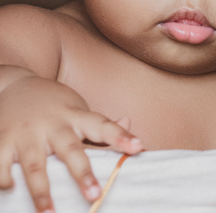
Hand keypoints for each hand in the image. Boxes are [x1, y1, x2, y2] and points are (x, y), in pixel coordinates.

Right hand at [0, 75, 142, 212]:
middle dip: (82, 172)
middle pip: (70, 149)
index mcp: (75, 116)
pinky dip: (5, 179)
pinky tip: (11, 190)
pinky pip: (2, 164)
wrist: (15, 84)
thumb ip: (100, 124)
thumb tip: (128, 122)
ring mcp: (26, 133)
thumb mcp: (78, 109)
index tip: (138, 147)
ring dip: (42, 190)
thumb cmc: (54, 104)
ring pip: (34, 164)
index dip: (121, 136)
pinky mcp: (2, 140)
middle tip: (95, 194)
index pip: (102, 125)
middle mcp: (53, 124)